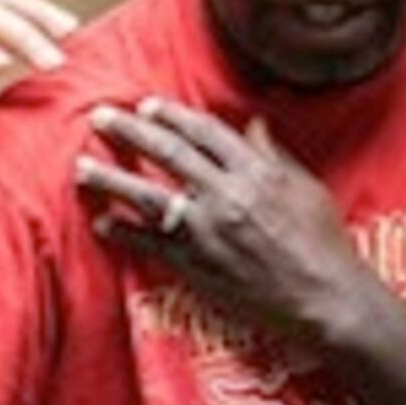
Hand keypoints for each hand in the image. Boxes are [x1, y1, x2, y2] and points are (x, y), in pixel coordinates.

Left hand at [76, 98, 389, 351]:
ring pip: (147, 196)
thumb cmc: (322, 242)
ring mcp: (207, 231)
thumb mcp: (305, 188)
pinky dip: (122, 233)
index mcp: (255, 171)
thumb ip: (273, 154)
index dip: (171, 116)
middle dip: (129, 132)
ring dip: (110, 179)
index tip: (146, 106)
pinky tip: (100, 223)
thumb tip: (253, 124)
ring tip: (81, 168)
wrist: (324, 298)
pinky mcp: (196, 266)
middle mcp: (226, 195)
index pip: (204, 132)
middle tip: (99, 118)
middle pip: (168, 154)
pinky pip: (149, 245)